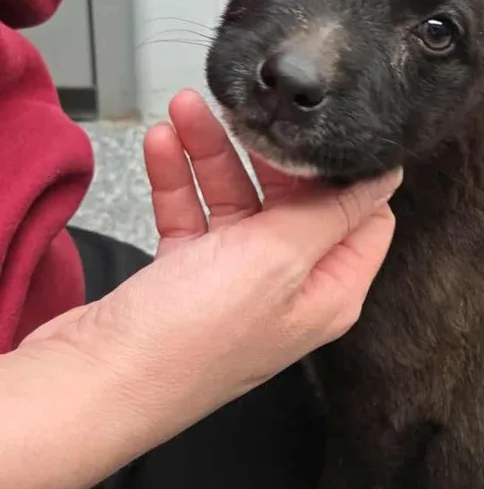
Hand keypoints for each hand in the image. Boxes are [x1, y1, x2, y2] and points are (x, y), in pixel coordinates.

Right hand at [27, 89, 400, 416]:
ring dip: (213, 154)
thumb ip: (332, 214)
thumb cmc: (191, 334)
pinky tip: (161, 143)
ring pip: (238, 201)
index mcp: (328, 291)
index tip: (326, 131)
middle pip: (295, 202)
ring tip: (186, 108)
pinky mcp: (188, 276)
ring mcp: (237, 283)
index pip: (364, 221)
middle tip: (246, 111)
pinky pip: (194, 215)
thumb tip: (385, 180)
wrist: (92, 380)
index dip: (349, 176)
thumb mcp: (277, 259)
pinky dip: (180, 181)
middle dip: (268, 153)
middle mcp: (289, 288)